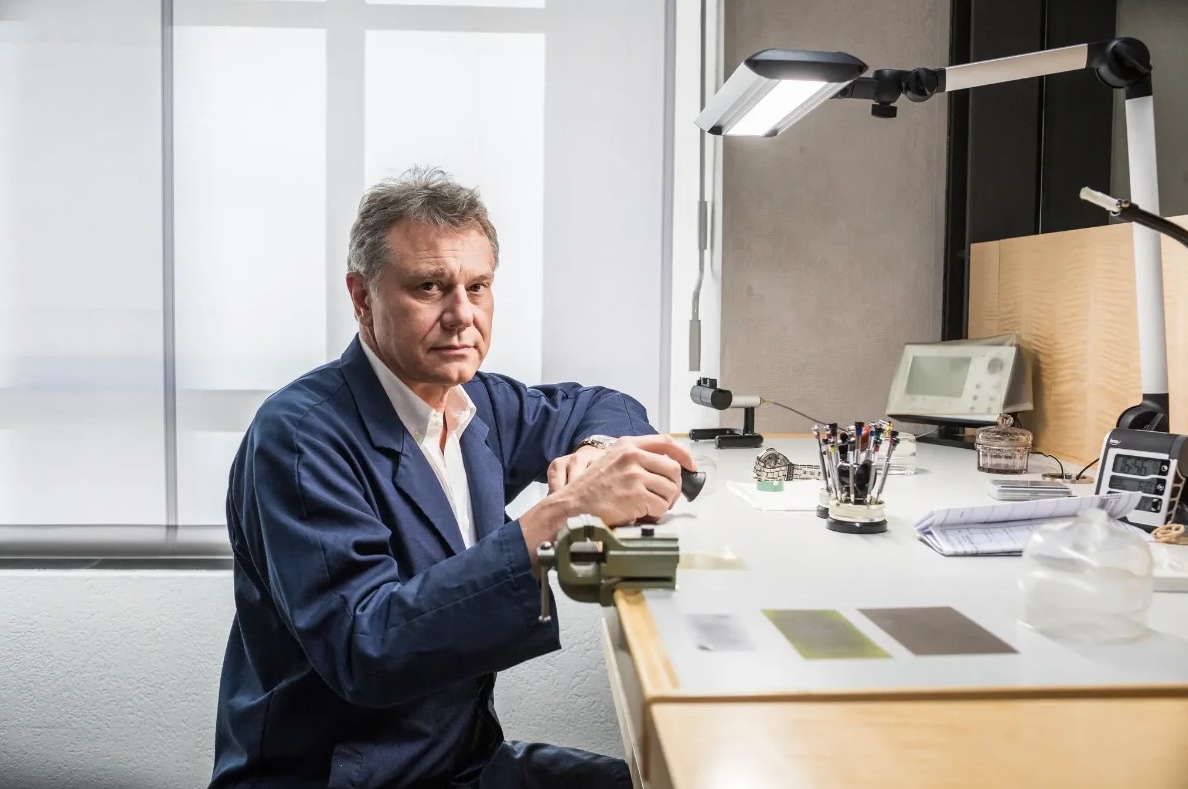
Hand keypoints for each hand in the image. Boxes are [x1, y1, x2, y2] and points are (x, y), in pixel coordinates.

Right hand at [556, 435, 695, 526]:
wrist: (572, 506)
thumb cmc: (590, 489)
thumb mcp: (611, 461)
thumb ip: (635, 458)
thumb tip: (665, 468)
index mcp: (627, 445)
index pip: (666, 442)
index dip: (683, 454)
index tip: (690, 465)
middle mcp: (632, 456)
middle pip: (673, 469)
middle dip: (674, 487)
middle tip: (665, 498)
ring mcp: (634, 475)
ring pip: (670, 489)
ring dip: (665, 502)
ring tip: (651, 508)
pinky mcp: (636, 496)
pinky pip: (661, 506)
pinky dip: (656, 514)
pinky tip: (644, 514)